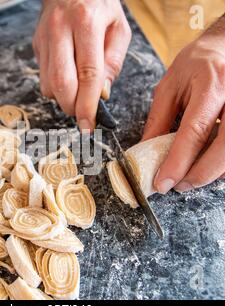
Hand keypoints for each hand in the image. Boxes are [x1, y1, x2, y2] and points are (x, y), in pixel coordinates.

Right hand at [33, 0, 130, 131]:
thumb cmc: (99, 6)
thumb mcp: (118, 29)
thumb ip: (112, 63)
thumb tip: (101, 95)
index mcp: (86, 22)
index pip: (87, 73)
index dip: (88, 104)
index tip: (89, 125)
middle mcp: (61, 29)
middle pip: (62, 83)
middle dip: (72, 107)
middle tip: (82, 114)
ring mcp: (44, 38)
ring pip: (48, 85)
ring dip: (63, 99)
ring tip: (77, 93)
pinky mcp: (36, 45)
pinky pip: (43, 78)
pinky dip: (56, 88)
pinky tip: (67, 78)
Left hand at [142, 19, 224, 193]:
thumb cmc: (197, 64)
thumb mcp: (170, 87)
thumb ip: (159, 119)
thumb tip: (145, 150)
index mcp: (211, 85)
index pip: (194, 131)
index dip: (178, 161)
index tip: (163, 183)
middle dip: (201, 174)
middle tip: (179, 185)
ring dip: (215, 172)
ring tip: (191, 177)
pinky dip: (224, 164)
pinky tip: (210, 165)